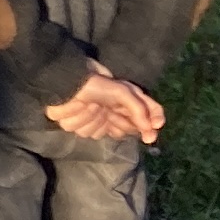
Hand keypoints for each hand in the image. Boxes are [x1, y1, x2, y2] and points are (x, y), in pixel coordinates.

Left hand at [49, 72, 164, 143]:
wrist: (66, 84)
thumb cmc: (96, 84)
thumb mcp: (122, 91)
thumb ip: (139, 109)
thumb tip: (150, 128)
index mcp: (130, 102)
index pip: (151, 113)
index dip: (153, 124)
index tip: (150, 136)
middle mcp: (117, 113)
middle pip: (129, 129)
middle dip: (120, 122)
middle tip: (110, 112)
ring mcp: (100, 121)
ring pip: (106, 133)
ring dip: (97, 120)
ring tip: (92, 105)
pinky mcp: (83, 126)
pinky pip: (88, 132)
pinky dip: (83, 121)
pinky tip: (81, 110)